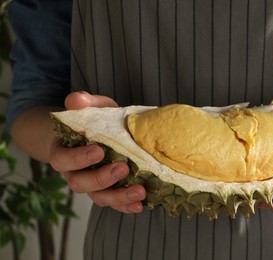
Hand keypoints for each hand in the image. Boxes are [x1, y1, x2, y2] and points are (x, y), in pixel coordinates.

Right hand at [49, 91, 145, 212]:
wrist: (95, 135)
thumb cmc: (92, 121)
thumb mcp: (90, 108)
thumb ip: (82, 103)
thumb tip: (77, 100)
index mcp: (64, 151)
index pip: (63, 159)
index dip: (79, 158)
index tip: (99, 150)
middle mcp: (74, 172)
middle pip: (80, 184)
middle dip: (102, 179)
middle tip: (123, 168)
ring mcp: (91, 185)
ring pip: (99, 198)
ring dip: (119, 197)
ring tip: (139, 192)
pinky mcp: (107, 192)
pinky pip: (114, 204)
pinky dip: (126, 205)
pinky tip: (139, 204)